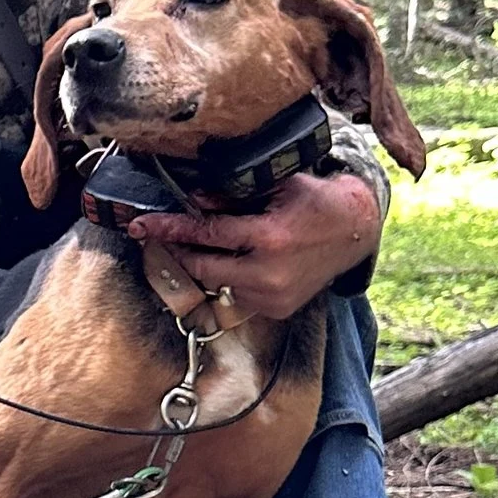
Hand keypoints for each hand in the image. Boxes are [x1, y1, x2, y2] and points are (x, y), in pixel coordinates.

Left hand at [124, 168, 380, 321]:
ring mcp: (272, 297)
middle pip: (203, 266)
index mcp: (268, 238)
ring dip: (209, 265)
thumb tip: (193, 200)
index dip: (170, 229)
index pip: (206, 233)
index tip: (141, 226)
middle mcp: (268, 273)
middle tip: (159, 236)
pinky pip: (238, 296)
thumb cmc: (316, 203)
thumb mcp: (278, 187)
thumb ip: (234, 195)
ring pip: (218, 284)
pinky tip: (246, 263)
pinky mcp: (276, 310)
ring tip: (217, 246)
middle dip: (179, 251)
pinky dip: (233, 279)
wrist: (356, 233)